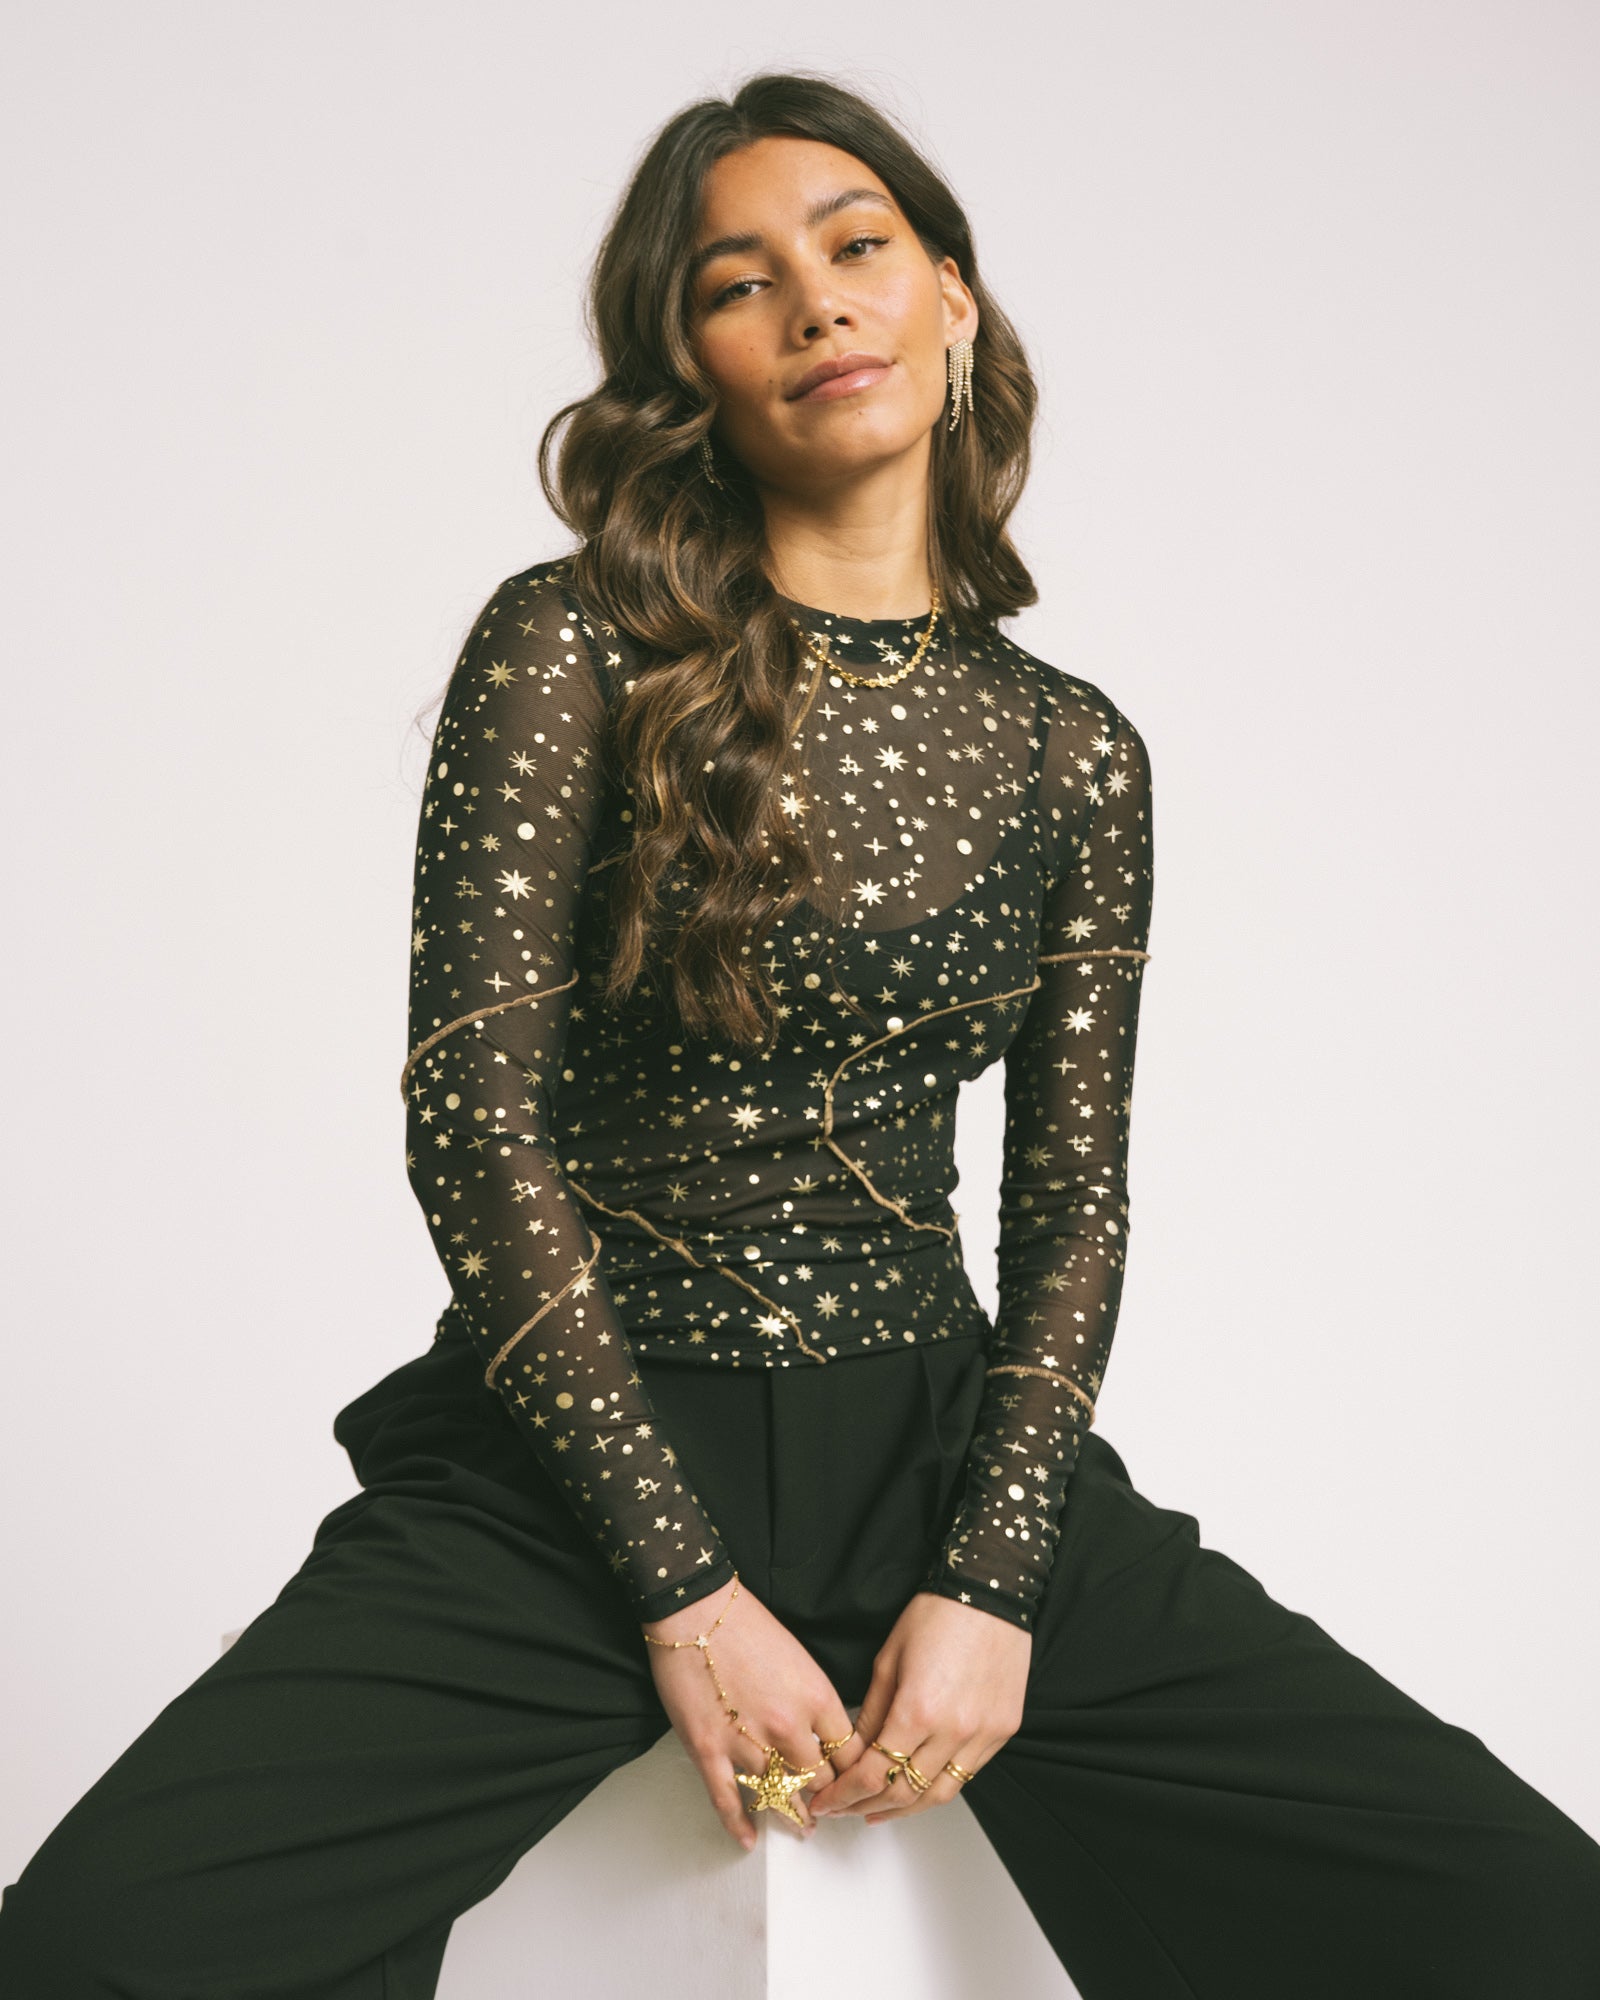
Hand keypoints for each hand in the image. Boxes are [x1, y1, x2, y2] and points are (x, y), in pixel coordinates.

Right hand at [642, 1576, 853, 1851]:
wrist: (695, 1608)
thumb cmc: (746, 1623)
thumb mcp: (800, 1658)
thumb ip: (815, 1700)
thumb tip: (824, 1734)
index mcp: (816, 1698)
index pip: (849, 1754)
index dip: (853, 1774)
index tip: (854, 1785)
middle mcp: (788, 1726)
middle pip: (818, 1781)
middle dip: (826, 1798)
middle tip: (829, 1810)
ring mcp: (748, 1742)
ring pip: (779, 1796)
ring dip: (792, 1815)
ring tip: (801, 1826)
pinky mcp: (709, 1749)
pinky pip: (728, 1801)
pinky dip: (740, 1824)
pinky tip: (749, 1838)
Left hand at [806, 1591, 1029, 1822]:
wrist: (989, 1592)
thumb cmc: (936, 1616)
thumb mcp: (888, 1661)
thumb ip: (870, 1714)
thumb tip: (853, 1754)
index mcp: (918, 1710)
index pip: (874, 1774)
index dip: (845, 1794)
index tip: (827, 1801)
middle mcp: (954, 1731)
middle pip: (905, 1793)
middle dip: (867, 1807)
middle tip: (845, 1810)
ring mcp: (983, 1735)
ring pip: (940, 1794)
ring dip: (906, 1808)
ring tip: (878, 1810)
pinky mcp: (1003, 1731)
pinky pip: (967, 1774)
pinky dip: (939, 1786)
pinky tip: (919, 1785)